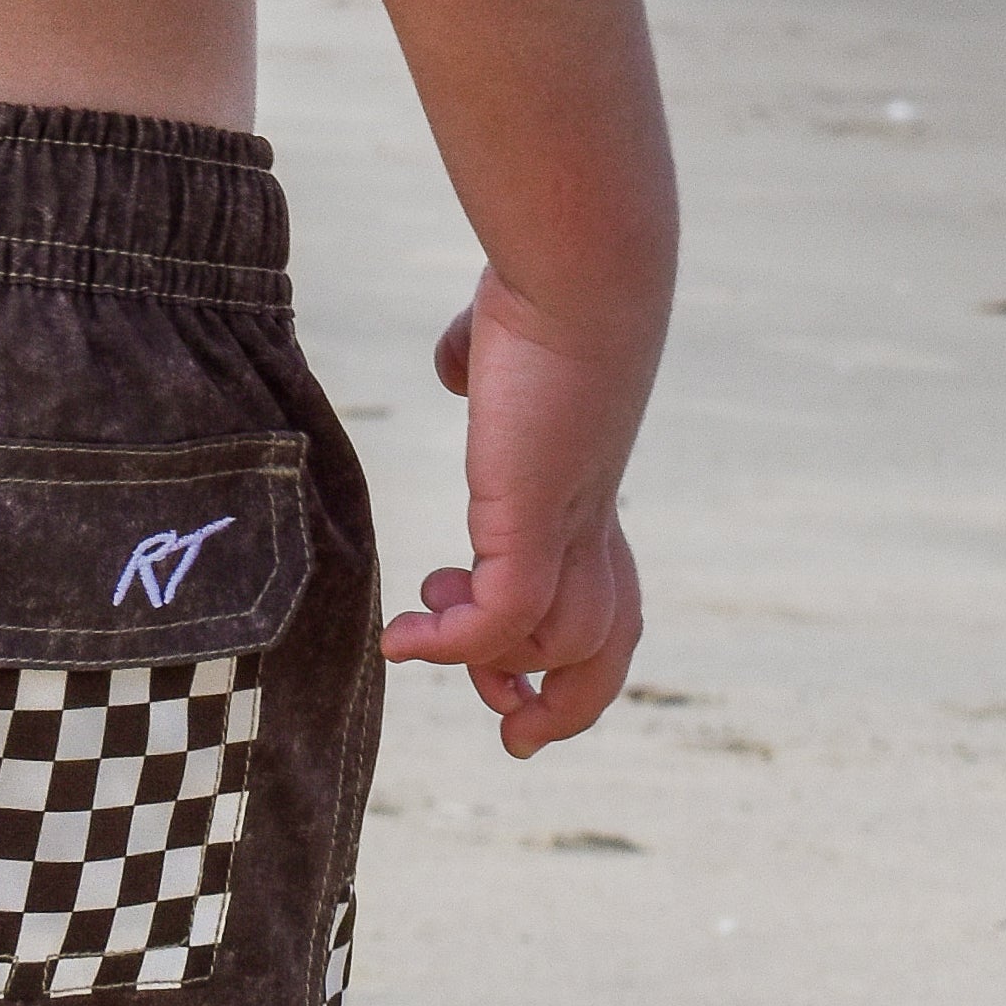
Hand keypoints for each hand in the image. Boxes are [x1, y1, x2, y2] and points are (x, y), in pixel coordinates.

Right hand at [378, 283, 650, 755]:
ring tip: (420, 631)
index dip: (571, 643)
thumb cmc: (540, 288)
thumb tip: (455, 363)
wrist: (577, 276)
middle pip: (604, 641)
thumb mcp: (495, 337)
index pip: (604, 591)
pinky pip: (500, 619)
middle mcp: (591, 515)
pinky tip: (401, 636)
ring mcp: (571, 524)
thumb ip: (477, 356)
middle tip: (510, 730)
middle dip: (562, 700)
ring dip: (488, 662)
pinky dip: (451, 643)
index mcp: (587, 483)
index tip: (512, 671)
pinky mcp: (536, 522)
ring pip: (557, 640)